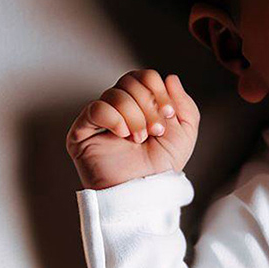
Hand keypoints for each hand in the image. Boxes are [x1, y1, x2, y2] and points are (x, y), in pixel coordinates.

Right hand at [66, 70, 199, 189]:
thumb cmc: (163, 165)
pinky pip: (96, 109)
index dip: (159, 90)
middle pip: (130, 81)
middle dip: (149, 105)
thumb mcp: (186, 132)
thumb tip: (170, 78)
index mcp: (141, 104)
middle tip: (156, 130)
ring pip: (115, 94)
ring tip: (140, 138)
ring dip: (135, 117)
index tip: (169, 114)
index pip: (145, 77)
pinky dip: (115, 119)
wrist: (146, 190)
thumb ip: (184, 104)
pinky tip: (122, 136)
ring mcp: (100, 118)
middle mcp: (119, 107)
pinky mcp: (82, 131)